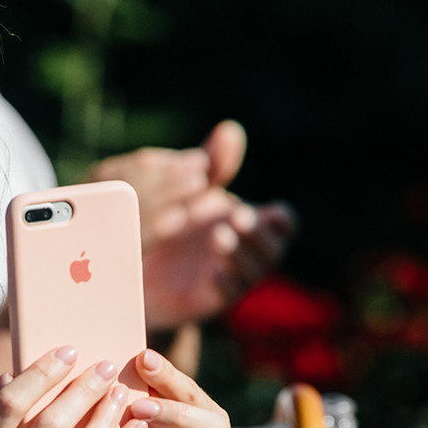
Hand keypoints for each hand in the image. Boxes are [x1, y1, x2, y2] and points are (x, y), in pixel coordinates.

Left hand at [89, 121, 296, 329]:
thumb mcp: (193, 191)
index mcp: (251, 223)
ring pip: (253, 272)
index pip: (284, 223)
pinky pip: (228, 295)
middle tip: (236, 218)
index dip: (283, 219)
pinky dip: (225, 282)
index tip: (270, 210)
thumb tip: (230, 129)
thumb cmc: (179, 224)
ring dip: (241, 255)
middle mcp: (248, 252)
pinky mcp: (211, 299)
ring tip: (219, 237)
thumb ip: (214, 164)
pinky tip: (212, 271)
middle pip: (274, 248)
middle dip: (259, 234)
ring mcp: (232, 277)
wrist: (143, 268)